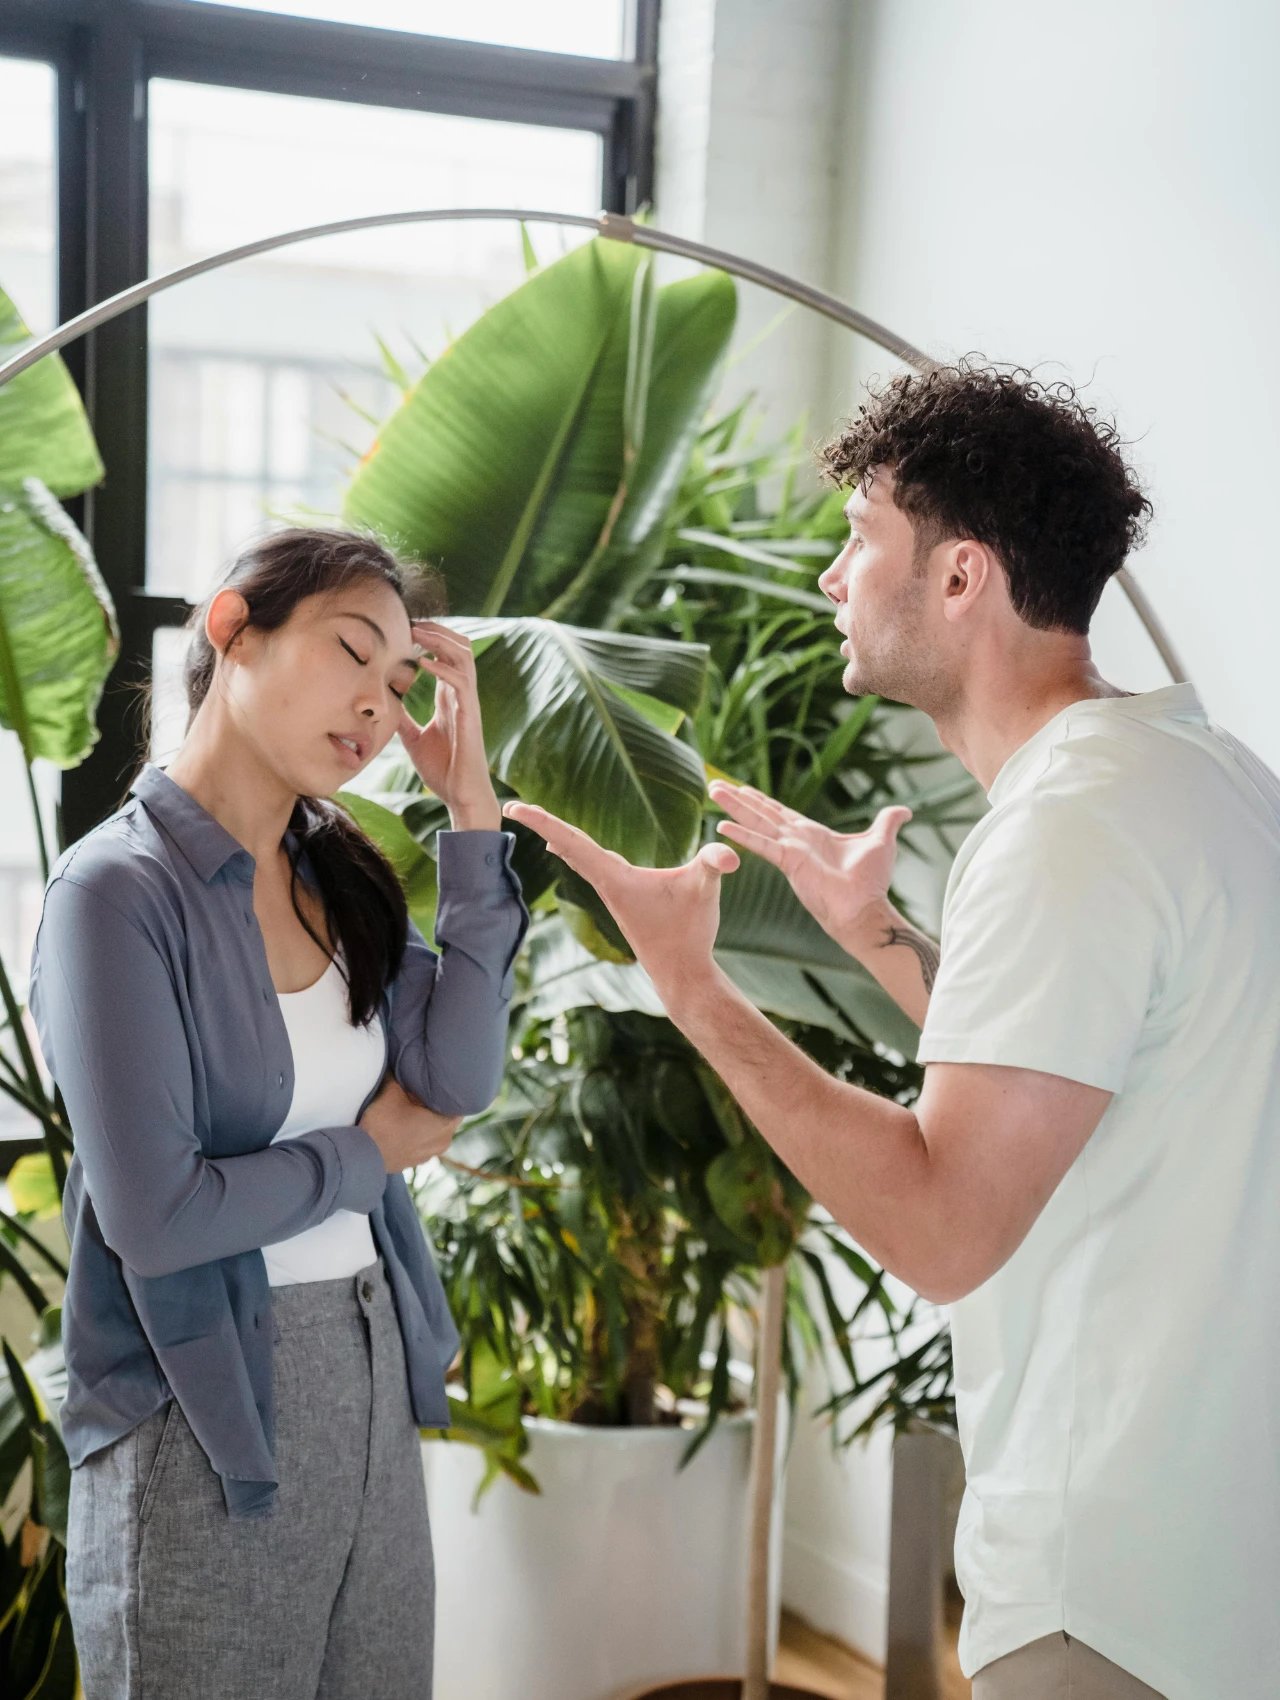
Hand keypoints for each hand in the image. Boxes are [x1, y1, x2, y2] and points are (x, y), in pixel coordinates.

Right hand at [359, 1074, 462, 1172]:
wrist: (358, 1155)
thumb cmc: (379, 1122)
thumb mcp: (391, 1090)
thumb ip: (401, 1073)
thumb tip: (402, 1057)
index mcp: (445, 1125)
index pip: (458, 1103)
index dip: (448, 1089)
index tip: (437, 1080)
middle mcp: (442, 1142)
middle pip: (446, 1116)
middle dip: (436, 1103)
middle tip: (422, 1089)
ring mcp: (427, 1156)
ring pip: (434, 1130)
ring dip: (426, 1119)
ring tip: (411, 1105)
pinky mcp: (412, 1162)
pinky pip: (422, 1141)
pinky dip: (417, 1132)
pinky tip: (402, 1123)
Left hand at [398, 621, 499, 830]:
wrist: (460, 795)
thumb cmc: (443, 769)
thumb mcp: (414, 738)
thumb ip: (404, 719)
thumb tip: (385, 706)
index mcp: (450, 697)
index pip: (445, 655)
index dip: (429, 638)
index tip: (405, 628)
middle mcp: (461, 695)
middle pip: (459, 646)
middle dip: (437, 630)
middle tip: (411, 622)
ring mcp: (468, 703)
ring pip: (464, 656)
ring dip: (441, 640)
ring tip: (418, 633)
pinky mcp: (470, 715)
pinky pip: (461, 682)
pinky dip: (442, 668)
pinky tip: (422, 663)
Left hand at [500, 801, 738, 1007]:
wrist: (681, 974)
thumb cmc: (689, 932)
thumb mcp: (705, 889)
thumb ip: (714, 864)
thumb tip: (730, 854)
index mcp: (614, 877)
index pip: (572, 840)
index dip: (542, 820)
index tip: (514, 807)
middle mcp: (606, 883)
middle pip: (568, 845)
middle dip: (541, 823)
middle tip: (512, 805)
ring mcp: (612, 893)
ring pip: (578, 857)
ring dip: (559, 837)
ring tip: (538, 822)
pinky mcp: (621, 900)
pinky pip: (591, 866)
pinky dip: (577, 851)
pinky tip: (573, 851)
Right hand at [709, 781, 910, 955]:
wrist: (866, 908)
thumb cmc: (872, 881)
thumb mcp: (881, 841)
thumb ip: (888, 822)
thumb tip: (904, 810)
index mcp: (812, 835)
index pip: (781, 813)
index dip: (761, 800)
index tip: (743, 788)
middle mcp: (796, 841)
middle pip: (762, 814)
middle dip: (739, 799)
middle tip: (715, 785)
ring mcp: (790, 851)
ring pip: (757, 822)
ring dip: (735, 807)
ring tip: (713, 791)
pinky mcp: (789, 862)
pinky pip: (762, 845)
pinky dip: (743, 835)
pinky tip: (722, 826)